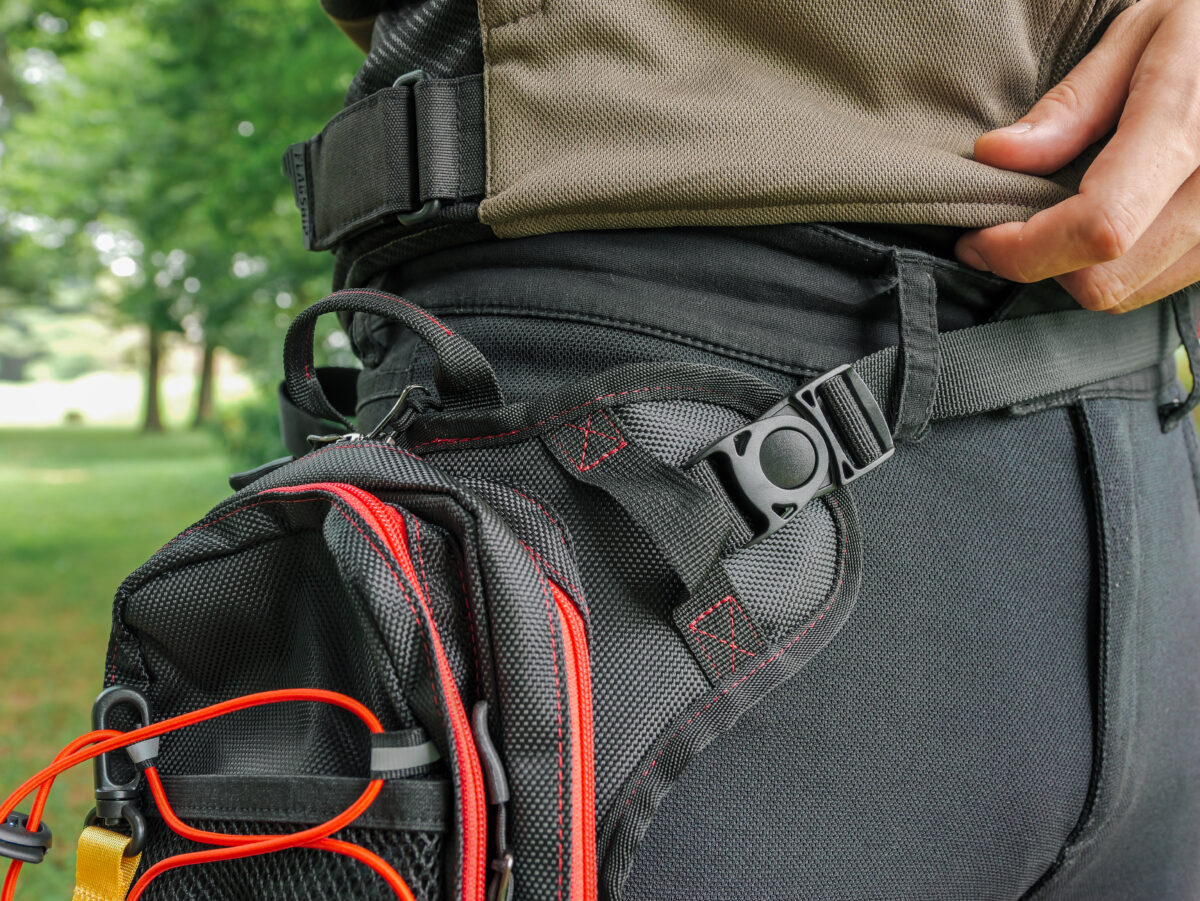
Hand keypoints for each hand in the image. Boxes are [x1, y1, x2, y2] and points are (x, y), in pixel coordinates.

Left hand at [954, 0, 1199, 312]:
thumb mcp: (1142, 34)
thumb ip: (1070, 106)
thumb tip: (996, 156)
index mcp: (1189, 128)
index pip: (1097, 228)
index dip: (1023, 249)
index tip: (979, 238)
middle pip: (1108, 278)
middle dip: (1039, 263)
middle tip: (1001, 230)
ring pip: (1132, 291)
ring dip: (1076, 270)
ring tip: (1053, 221)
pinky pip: (1162, 283)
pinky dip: (1117, 267)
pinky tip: (1101, 224)